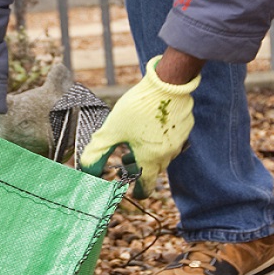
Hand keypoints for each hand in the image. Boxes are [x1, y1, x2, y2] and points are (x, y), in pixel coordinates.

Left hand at [79, 55, 200, 197]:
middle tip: (125, 159)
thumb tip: (87, 171)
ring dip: (149, 153)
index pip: (146, 188)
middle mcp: (168, 155)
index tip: (131, 188)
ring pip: (164, 155)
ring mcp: (180, 141)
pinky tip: (150, 125)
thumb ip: (98, 152)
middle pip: (153, 170)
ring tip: (134, 141)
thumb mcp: (111, 130)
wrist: (167, 83)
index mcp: (150, 160)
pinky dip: (161, 139)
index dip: (137, 191)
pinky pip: (173, 140)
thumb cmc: (138, 108)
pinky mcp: (186, 127)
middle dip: (139, 168)